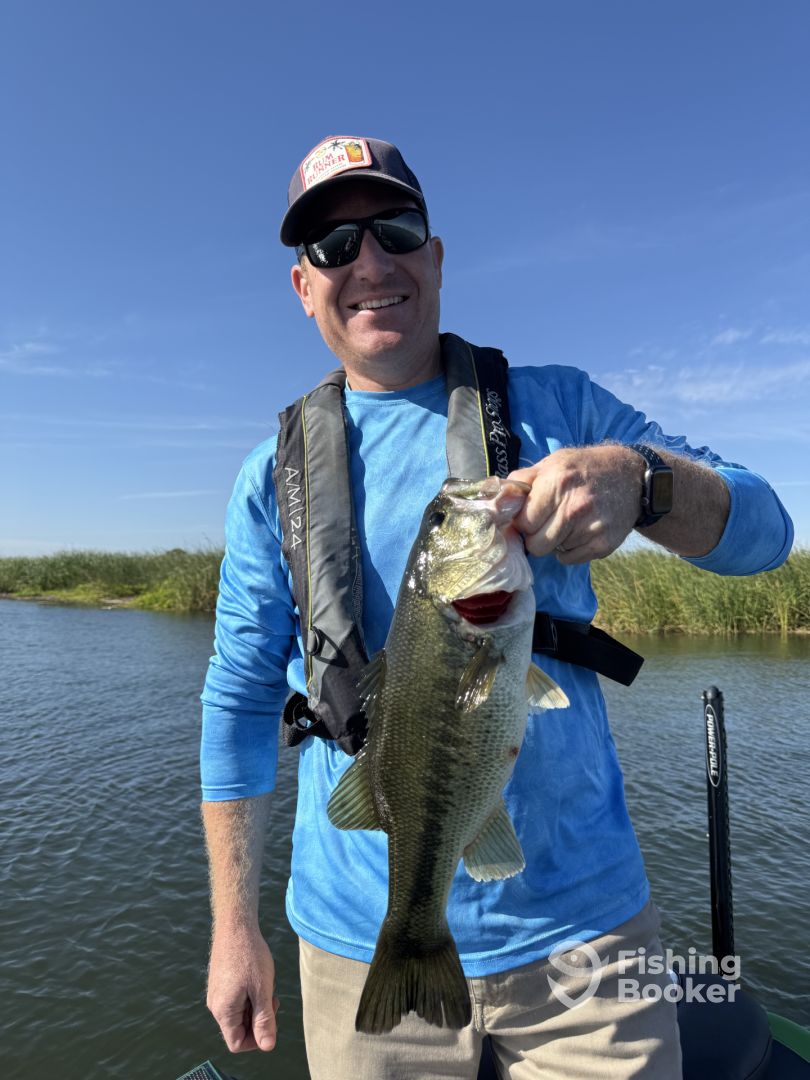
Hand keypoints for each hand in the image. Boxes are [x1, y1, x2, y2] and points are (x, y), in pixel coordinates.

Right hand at [207, 925, 279, 1052]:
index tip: (270, 1019)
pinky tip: (257, 978)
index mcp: (223, 1011)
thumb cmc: (250, 955)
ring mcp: (217, 993)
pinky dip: (250, 995)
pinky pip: (236, 1000)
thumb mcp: (262, 989)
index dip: (256, 1039)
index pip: (237, 1043)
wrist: (236, 925)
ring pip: (239, 1013)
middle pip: (239, 1028)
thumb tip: (267, 1047)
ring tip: (266, 986)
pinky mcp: (220, 983)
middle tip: (272, 999)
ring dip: (256, 1006)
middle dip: (258, 1019)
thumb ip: (264, 1020)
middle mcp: (216, 1005)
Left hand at [508, 445, 642, 562]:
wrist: (633, 478)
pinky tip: (581, 530)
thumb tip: (494, 500)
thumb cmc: (585, 468)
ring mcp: (590, 528)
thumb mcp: (552, 463)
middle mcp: (574, 507)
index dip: (523, 520)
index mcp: (556, 483)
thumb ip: (521, 482)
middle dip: (536, 534)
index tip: (531, 514)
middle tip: (549, 519)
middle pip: (535, 544)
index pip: (522, 522)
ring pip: (552, 552)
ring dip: (554, 541)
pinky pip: (569, 559)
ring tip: (568, 521)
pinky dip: (571, 549)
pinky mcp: (602, 545)